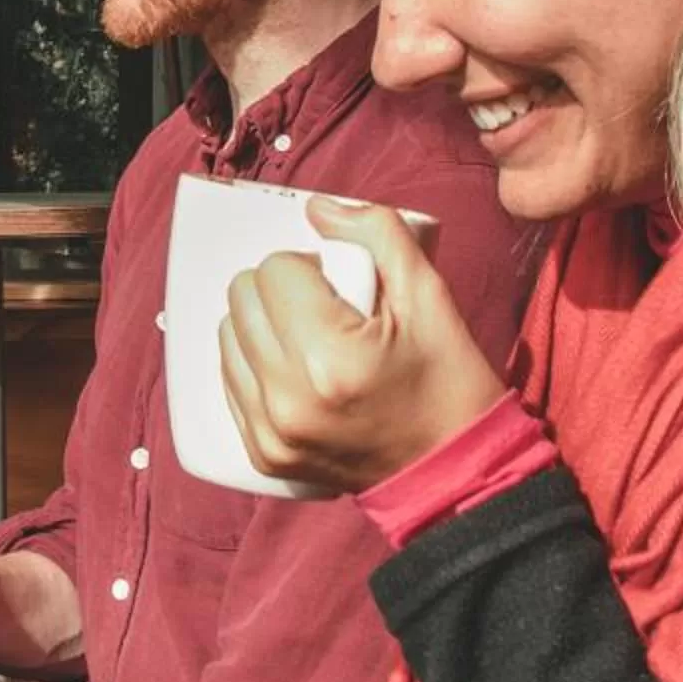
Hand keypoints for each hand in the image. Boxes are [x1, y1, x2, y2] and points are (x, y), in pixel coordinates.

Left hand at [218, 198, 506, 494]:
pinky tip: (297, 371)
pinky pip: (230, 382)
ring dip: (261, 326)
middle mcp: (287, 397)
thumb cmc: (449, 381)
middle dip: (279, 290)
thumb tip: (317, 208)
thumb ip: (377, 233)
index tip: (341, 287)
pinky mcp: (262, 454)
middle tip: (325, 309)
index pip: (276, 270)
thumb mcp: (430, 296)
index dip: (309, 266)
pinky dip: (255, 365)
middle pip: (241, 298)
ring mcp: (269, 432)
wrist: (455, 472)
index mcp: (329, 356)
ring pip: (227, 337)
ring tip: (310, 340)